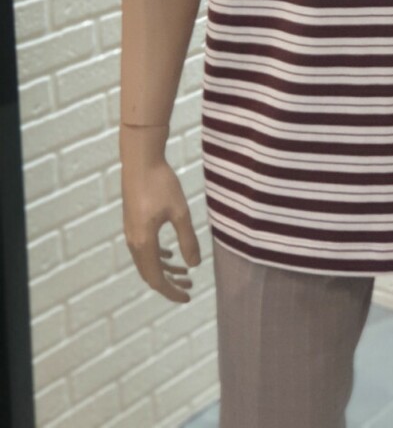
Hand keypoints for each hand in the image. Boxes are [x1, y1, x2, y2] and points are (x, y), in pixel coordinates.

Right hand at [121, 159, 201, 302]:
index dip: (171, 291)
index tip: (187, 296)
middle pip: (150, 273)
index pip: (157, 279)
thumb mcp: (180, 212)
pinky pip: (144, 249)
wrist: (140, 162)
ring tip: (186, 271)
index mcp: (144, 243)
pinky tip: (171, 253)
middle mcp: (134, 242)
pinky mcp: (133, 223)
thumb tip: (194, 265)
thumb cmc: (161, 184)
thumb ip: (188, 240)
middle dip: (170, 282)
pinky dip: (158, 256)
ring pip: (147, 261)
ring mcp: (131, 232)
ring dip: (165, 268)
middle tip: (190, 286)